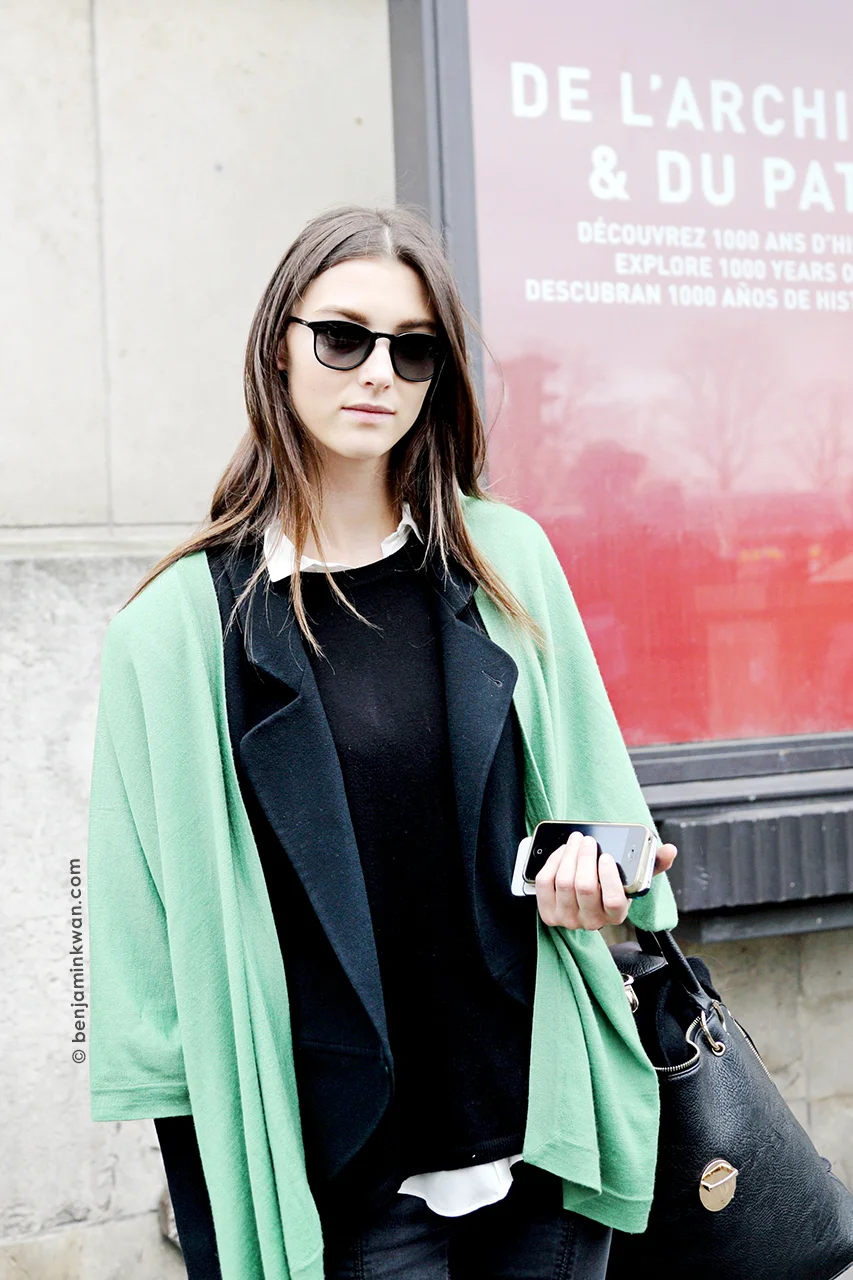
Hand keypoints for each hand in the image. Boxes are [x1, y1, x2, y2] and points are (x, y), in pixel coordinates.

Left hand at [534, 831, 677, 930]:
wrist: (581, 901)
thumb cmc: (609, 885)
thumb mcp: (632, 878)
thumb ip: (652, 864)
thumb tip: (669, 850)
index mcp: (616, 914)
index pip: (614, 901)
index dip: (608, 877)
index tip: (606, 856)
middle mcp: (592, 921)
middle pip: (585, 887)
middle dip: (584, 857)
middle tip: (587, 840)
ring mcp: (568, 919)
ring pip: (564, 882)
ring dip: (569, 856)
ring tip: (576, 841)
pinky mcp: (548, 913)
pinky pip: (546, 883)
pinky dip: (552, 863)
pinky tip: (562, 853)